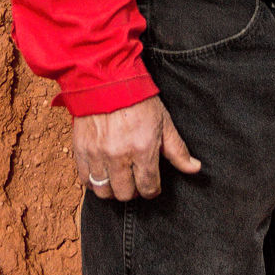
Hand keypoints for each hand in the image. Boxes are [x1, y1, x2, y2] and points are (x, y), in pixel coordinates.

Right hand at [72, 99, 201, 201]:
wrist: (107, 79)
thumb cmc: (138, 99)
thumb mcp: (164, 122)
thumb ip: (177, 150)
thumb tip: (194, 168)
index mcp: (142, 149)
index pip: (148, 187)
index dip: (152, 190)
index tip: (152, 185)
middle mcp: (119, 156)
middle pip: (125, 194)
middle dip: (133, 190)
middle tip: (135, 180)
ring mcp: (98, 154)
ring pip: (104, 191)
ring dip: (113, 188)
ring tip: (118, 178)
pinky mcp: (81, 150)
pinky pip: (85, 179)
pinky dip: (94, 180)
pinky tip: (103, 172)